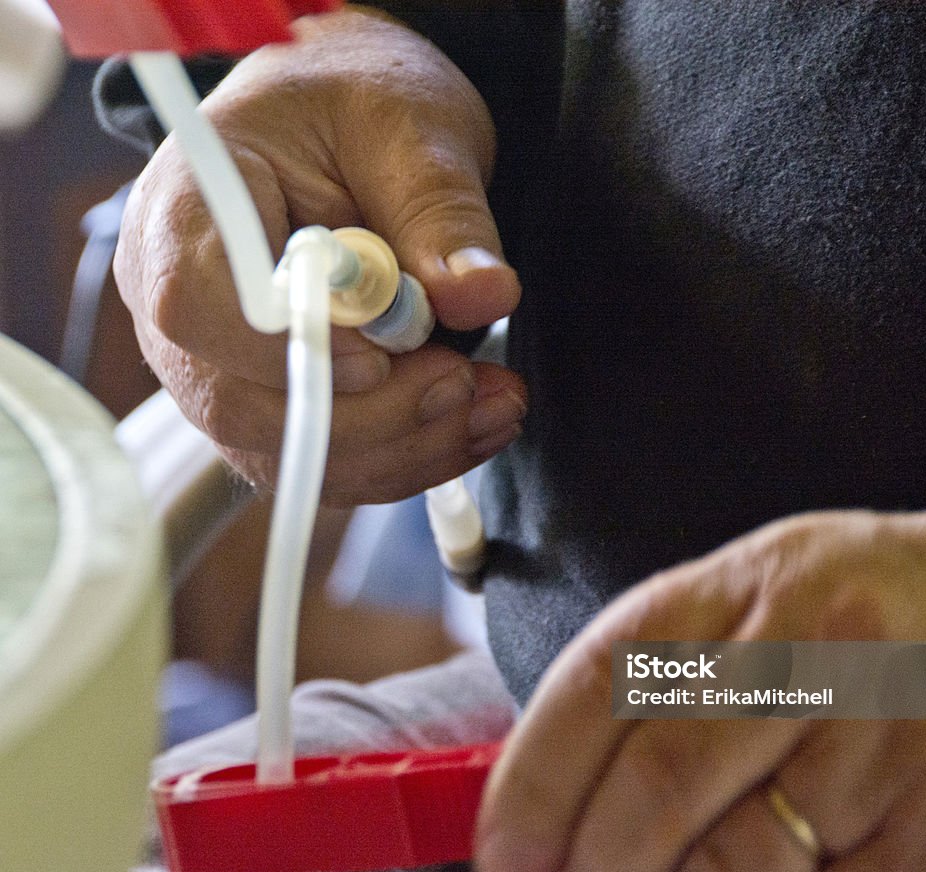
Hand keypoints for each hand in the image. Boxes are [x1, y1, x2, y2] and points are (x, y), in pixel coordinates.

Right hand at [114, 6, 525, 503]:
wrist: (342, 133)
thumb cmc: (354, 108)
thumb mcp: (408, 129)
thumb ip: (438, 210)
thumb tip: (482, 294)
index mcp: (186, 210)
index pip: (196, 307)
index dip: (289, 351)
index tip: (384, 354)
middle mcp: (183, 307)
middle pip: (246, 408)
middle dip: (374, 418)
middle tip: (467, 383)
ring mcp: (222, 371)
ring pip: (295, 456)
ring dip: (407, 448)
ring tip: (496, 404)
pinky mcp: (274, 409)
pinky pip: (329, 465)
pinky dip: (409, 457)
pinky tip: (474, 423)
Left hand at [474, 510, 925, 871]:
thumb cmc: (889, 616)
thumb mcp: (778, 596)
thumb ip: (677, 671)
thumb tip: (567, 792)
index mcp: (748, 588)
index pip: (606, 681)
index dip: (534, 780)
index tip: (502, 860)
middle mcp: (815, 654)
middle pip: (660, 790)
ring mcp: (890, 743)